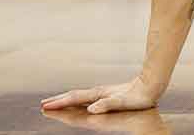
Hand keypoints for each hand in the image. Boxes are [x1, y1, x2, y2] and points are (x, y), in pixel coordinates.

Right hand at [41, 75, 159, 115]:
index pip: (74, 99)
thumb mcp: (123, 102)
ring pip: (78, 97)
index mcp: (98, 95)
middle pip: (73, 97)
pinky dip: (76, 101)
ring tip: (54, 103)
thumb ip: (107, 104)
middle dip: (58, 101)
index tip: (46, 106)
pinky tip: (76, 103)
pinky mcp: (106, 95)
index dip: (60, 103)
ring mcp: (101, 93)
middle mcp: (98, 93)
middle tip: (43, 105)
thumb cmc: (138, 96)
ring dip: (65, 101)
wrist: (150, 84)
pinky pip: (86, 99)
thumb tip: (91, 109)